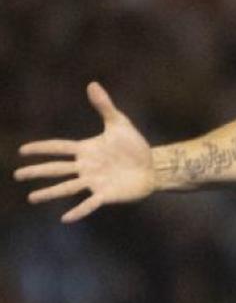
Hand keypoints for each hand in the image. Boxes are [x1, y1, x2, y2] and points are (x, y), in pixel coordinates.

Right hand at [15, 82, 153, 221]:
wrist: (153, 166)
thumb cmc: (134, 146)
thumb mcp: (119, 124)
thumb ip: (104, 106)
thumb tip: (92, 84)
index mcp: (86, 150)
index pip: (59, 147)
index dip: (42, 148)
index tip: (22, 150)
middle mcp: (85, 167)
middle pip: (56, 169)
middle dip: (37, 171)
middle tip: (17, 175)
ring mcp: (94, 181)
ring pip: (67, 187)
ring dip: (49, 193)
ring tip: (31, 198)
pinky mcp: (106, 194)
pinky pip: (89, 203)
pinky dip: (78, 211)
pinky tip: (65, 218)